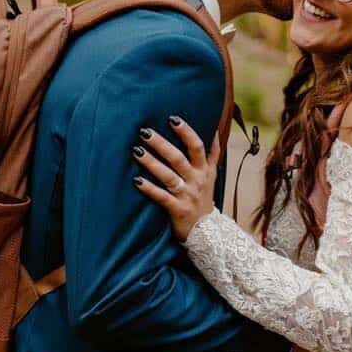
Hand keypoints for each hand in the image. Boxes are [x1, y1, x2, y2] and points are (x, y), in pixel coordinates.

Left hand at [132, 117, 218, 240]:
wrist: (208, 232)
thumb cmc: (205, 198)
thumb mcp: (213, 175)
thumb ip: (214, 153)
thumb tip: (215, 129)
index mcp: (205, 169)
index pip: (197, 146)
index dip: (186, 132)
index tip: (172, 119)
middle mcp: (197, 180)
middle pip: (179, 158)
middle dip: (162, 144)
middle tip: (145, 132)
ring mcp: (187, 195)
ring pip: (168, 176)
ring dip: (152, 163)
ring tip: (136, 151)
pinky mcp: (178, 210)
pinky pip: (162, 197)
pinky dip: (149, 189)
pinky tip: (137, 181)